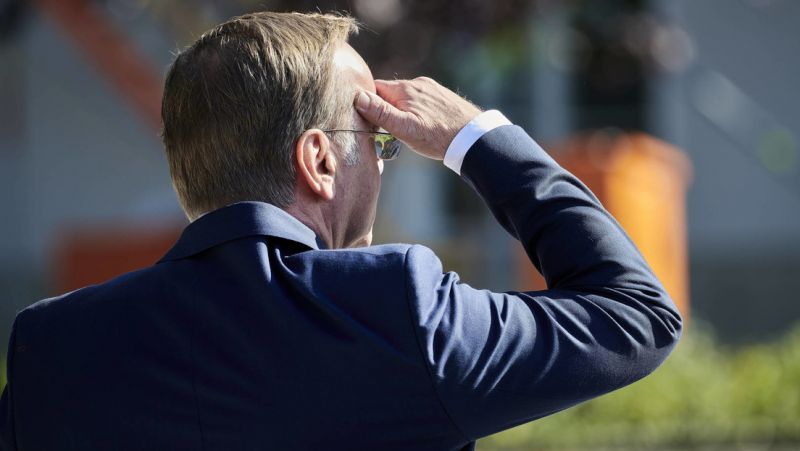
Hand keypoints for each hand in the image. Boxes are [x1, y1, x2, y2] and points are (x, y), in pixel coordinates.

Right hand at [354, 77, 481, 159]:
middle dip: (384, 109)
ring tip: (407, 131)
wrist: (474, 138)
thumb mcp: (404, 128)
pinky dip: (416, 111)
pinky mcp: (441, 96)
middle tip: (385, 132)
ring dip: (401, 111)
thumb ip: (381, 113)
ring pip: (406, 98)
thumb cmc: (437, 136)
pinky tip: (423, 126)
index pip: (374, 89)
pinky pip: (420, 101)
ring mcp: (431, 88)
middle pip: (389, 94)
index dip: (366, 104)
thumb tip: (358, 97)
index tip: (365, 121)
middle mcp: (417, 83)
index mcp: (404, 89)